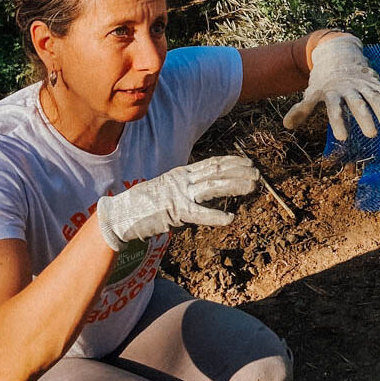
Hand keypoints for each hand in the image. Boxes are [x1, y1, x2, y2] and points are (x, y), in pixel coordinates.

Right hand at [96, 156, 258, 250]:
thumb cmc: (144, 205)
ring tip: (253, 186)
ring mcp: (179, 194)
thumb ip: (185, 190)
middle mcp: (182, 180)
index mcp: (181, 174)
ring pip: (213, 187)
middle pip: (217, 172)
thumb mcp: (168, 191)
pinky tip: (231, 218)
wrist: (121, 214)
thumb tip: (201, 194)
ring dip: (235, 186)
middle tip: (258, 173)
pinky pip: (200, 214)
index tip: (248, 162)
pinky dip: (216, 216)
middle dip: (239, 171)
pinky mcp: (175, 212)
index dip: (232, 162)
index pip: (211, 164)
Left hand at [282, 34, 379, 139]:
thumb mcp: (311, 92)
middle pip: (358, 103)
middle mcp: (350, 88)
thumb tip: (286, 125)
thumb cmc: (324, 81)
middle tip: (371, 134)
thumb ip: (301, 109)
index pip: (335, 108)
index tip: (343, 137)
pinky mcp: (376, 84)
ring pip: (375, 97)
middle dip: (364, 117)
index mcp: (332, 91)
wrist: (337, 55)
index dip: (339, 121)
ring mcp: (364, 85)